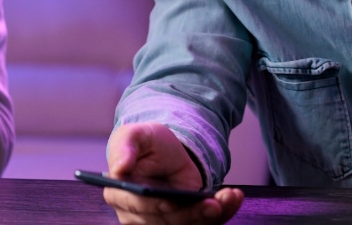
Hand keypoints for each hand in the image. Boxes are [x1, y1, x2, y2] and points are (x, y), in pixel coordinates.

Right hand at [102, 122, 243, 224]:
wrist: (170, 151)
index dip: (152, 206)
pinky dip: (222, 214)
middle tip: (213, 203)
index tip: (169, 202)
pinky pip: (202, 223)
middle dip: (190, 213)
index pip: (134, 205)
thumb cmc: (148, 143)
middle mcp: (136, 214)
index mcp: (118, 193)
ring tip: (228, 197)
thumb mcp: (136, 135)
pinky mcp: (183, 221)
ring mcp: (160, 220)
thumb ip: (125, 147)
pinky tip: (232, 199)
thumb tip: (119, 168)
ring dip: (209, 215)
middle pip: (163, 220)